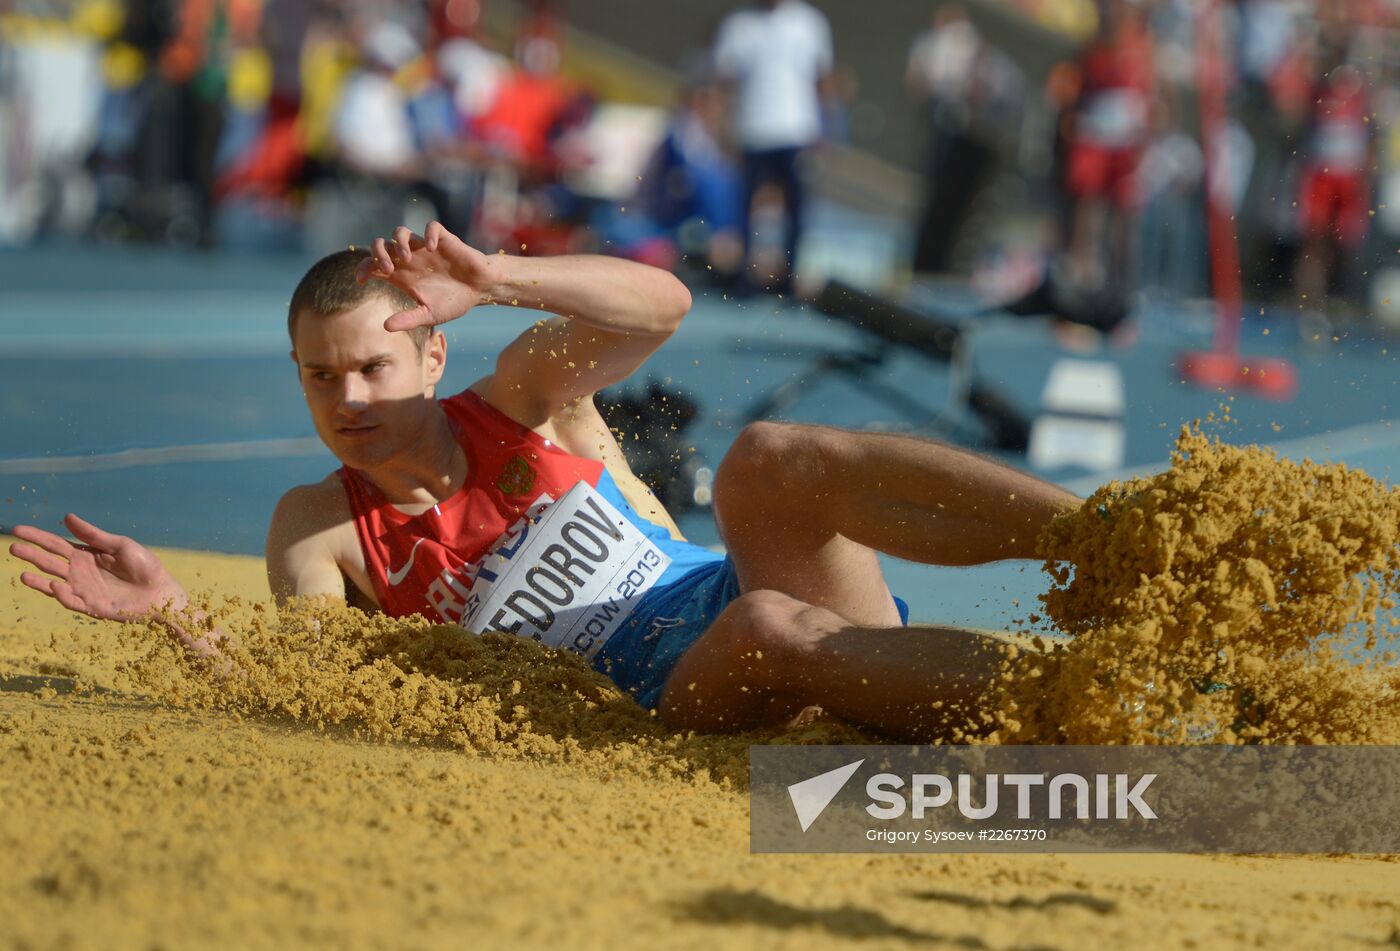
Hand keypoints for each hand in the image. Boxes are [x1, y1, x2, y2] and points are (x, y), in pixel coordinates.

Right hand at [9, 514, 188, 621]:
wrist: (162, 591)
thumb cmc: (145, 566)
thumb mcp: (120, 545)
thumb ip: (94, 535)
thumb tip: (66, 517)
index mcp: (86, 555)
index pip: (56, 544)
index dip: (37, 537)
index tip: (17, 529)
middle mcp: (80, 572)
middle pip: (50, 562)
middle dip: (31, 555)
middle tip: (12, 547)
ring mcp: (84, 590)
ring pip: (54, 584)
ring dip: (38, 580)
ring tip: (21, 574)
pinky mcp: (92, 607)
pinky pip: (72, 601)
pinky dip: (62, 594)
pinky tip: (55, 584)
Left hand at [356, 221, 497, 332]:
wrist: (480, 290)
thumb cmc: (453, 302)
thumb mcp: (429, 315)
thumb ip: (408, 319)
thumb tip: (385, 326)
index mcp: (402, 275)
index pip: (373, 265)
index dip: (363, 268)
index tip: (360, 279)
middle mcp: (410, 259)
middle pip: (381, 244)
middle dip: (378, 253)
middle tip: (387, 269)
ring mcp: (425, 248)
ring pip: (400, 232)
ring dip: (398, 242)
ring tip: (407, 259)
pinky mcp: (444, 240)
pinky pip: (432, 227)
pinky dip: (428, 234)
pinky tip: (432, 249)